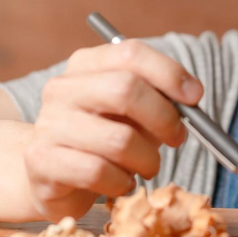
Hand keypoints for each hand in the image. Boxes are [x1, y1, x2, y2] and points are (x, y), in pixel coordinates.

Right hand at [24, 39, 202, 219]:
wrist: (49, 173)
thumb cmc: (103, 138)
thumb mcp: (133, 112)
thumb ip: (159, 100)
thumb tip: (191, 100)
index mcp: (86, 65)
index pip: (130, 53)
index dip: (169, 73)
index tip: (195, 97)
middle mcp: (62, 88)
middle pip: (125, 89)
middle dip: (164, 118)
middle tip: (177, 138)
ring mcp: (48, 124)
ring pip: (118, 140)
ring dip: (147, 160)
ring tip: (146, 167)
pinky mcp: (42, 161)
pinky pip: (99, 172)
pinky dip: (122, 182)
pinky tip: (121, 183)